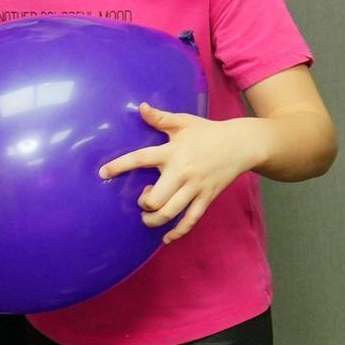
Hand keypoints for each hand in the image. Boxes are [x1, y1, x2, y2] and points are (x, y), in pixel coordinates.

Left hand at [100, 103, 265, 243]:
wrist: (241, 144)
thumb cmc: (208, 132)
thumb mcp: (184, 122)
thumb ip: (160, 118)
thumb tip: (140, 107)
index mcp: (172, 153)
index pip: (141, 159)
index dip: (120, 166)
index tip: (103, 173)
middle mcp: (182, 173)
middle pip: (155, 199)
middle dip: (143, 204)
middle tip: (143, 199)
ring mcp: (195, 188)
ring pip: (170, 213)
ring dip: (154, 220)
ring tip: (148, 217)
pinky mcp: (206, 198)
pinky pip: (191, 220)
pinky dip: (177, 232)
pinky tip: (167, 238)